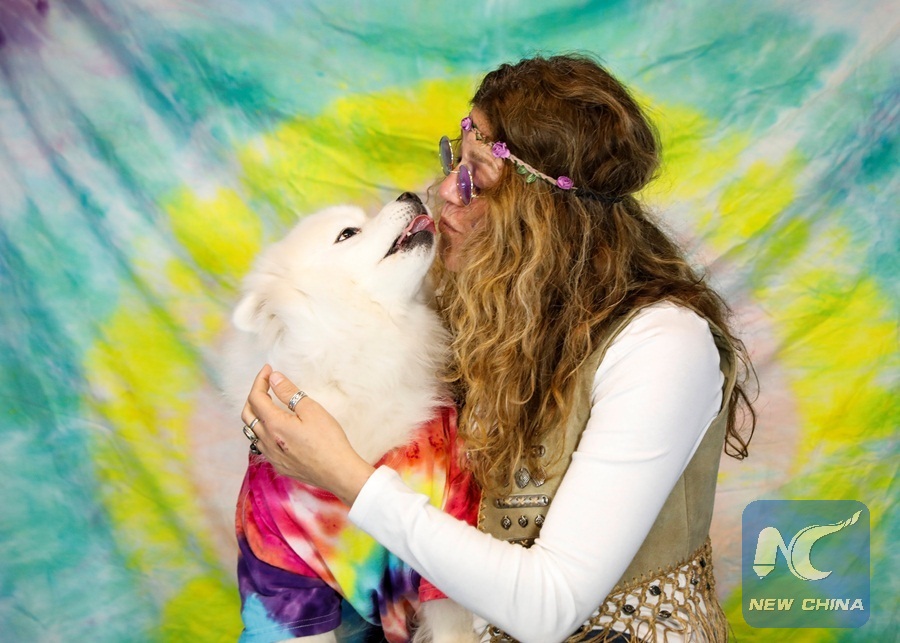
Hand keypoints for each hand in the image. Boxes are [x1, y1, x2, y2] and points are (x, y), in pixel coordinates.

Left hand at [241, 365, 375, 505]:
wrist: (338, 472)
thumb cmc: (328, 440)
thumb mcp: (311, 409)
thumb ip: (289, 392)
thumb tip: (274, 377)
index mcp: (273, 424)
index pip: (256, 397)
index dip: (260, 381)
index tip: (268, 370)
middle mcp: (267, 441)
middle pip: (247, 414)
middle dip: (253, 396)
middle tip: (266, 385)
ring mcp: (271, 455)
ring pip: (252, 432)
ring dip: (256, 415)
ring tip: (269, 405)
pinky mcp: (279, 465)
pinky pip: (262, 445)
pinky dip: (263, 431)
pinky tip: (276, 429)